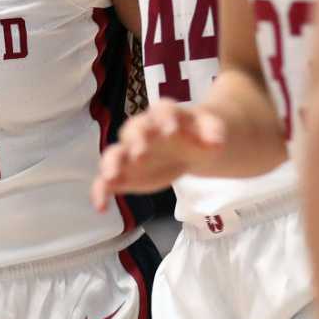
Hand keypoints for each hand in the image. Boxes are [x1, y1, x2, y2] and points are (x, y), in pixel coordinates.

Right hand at [91, 101, 225, 210]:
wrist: (190, 147)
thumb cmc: (197, 135)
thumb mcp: (212, 130)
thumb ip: (213, 132)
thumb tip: (218, 141)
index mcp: (165, 115)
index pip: (162, 110)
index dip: (166, 118)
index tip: (171, 130)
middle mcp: (143, 130)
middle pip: (134, 130)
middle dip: (136, 141)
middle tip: (140, 155)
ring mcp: (130, 151)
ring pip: (115, 153)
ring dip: (111, 164)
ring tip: (111, 177)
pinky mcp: (124, 172)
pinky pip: (106, 180)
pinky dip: (100, 192)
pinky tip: (101, 207)